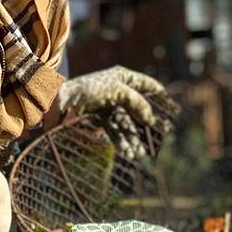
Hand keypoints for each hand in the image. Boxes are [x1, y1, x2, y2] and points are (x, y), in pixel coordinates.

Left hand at [57, 66, 178, 159]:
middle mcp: (116, 90)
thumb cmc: (87, 90)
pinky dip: (121, 141)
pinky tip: (127, 152)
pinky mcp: (97, 119)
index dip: (162, 98)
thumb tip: (151, 118)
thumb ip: (138, 103)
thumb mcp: (117, 91)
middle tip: (163, 136)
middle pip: (139, 108)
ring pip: (127, 123)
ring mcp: (107, 105)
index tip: (175, 112)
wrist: (57, 102)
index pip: (149, 87)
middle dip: (150, 123)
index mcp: (122, 77)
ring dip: (134, 137)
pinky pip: (114, 131)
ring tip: (139, 153)